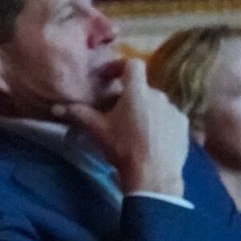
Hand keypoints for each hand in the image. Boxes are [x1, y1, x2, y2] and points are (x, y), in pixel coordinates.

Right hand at [55, 60, 189, 197]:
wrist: (153, 176)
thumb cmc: (124, 149)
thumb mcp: (98, 131)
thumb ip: (80, 114)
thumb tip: (57, 107)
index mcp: (137, 92)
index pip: (132, 64)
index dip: (120, 66)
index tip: (110, 78)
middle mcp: (158, 95)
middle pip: (142, 88)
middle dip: (131, 96)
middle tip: (119, 113)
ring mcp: (174, 110)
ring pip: (157, 103)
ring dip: (147, 110)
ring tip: (137, 129)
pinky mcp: (183, 125)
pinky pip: (169, 117)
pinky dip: (161, 122)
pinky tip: (153, 139)